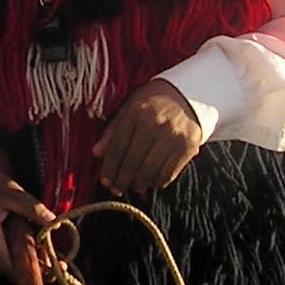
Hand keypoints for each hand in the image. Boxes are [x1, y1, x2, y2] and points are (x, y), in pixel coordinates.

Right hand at [0, 166, 55, 274]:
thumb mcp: (10, 193)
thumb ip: (31, 208)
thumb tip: (54, 221)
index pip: (11, 267)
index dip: (32, 272)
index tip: (54, 269)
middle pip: (11, 269)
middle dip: (35, 269)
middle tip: (59, 263)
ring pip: (8, 263)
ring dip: (28, 261)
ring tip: (50, 255)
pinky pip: (4, 254)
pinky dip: (19, 253)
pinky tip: (33, 245)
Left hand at [94, 80, 203, 196]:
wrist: (186, 96)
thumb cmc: (151, 103)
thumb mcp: (128, 109)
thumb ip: (112, 131)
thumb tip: (96, 153)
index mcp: (135, 113)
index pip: (117, 148)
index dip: (109, 168)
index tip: (104, 181)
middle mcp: (154, 124)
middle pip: (133, 162)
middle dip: (122, 179)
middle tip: (116, 188)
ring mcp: (173, 136)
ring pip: (151, 171)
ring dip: (139, 183)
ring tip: (133, 186)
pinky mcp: (188, 147)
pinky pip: (169, 172)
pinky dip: (157, 182)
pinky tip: (150, 182)